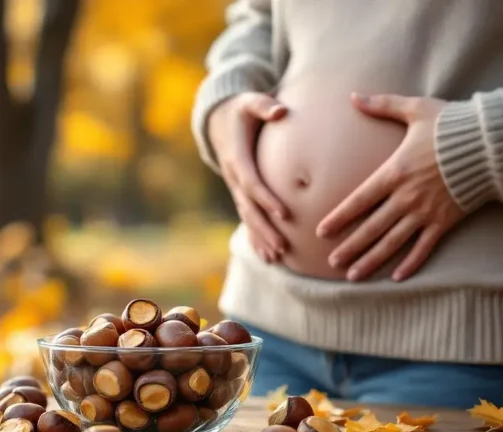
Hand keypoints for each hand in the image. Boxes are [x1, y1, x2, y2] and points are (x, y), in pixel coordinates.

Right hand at [209, 93, 289, 262]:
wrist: (217, 120)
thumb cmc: (240, 109)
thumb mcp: (250, 101)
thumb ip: (265, 105)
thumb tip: (281, 112)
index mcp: (238, 158)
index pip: (253, 184)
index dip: (267, 199)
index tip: (285, 214)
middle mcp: (234, 177)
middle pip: (250, 209)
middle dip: (265, 229)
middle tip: (282, 248)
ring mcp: (235, 188)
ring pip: (248, 218)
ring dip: (261, 238)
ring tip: (276, 258)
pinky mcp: (239, 193)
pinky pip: (247, 218)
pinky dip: (256, 237)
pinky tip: (267, 255)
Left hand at [316, 93, 464, 281]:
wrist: (493, 142)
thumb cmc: (452, 125)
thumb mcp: (415, 110)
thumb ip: (382, 105)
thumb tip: (353, 96)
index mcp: (394, 173)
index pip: (358, 201)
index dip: (339, 218)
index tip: (321, 232)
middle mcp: (406, 197)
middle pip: (371, 228)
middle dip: (350, 247)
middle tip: (331, 263)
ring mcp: (426, 212)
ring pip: (393, 242)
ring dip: (372, 260)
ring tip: (353, 275)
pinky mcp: (446, 221)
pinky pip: (425, 247)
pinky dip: (411, 263)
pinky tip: (396, 277)